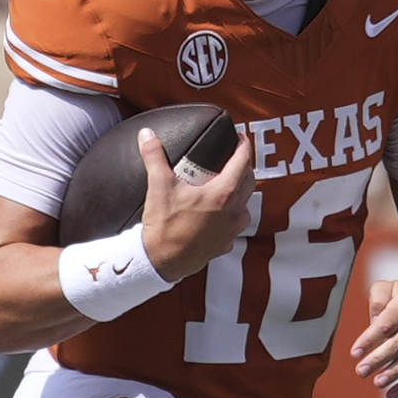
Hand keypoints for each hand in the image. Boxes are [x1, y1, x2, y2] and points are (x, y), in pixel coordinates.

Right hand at [138, 127, 255, 281]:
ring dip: (241, 193)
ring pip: (246, 205)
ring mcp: (232, 230)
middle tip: (234, 159)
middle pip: (249, 181)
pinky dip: (231, 217)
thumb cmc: (164, 226)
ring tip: (228, 187)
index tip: (240, 138)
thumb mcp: (158, 186)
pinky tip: (219, 216)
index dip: (243, 145)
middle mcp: (233, 210)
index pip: (242, 161)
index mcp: (223, 193)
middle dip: (244, 167)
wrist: (161, 262)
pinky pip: (236, 226)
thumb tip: (147, 135)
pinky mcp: (225, 244)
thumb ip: (154, 157)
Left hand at [351, 278, 397, 397]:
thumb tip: (375, 321)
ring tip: (376, 383)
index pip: (387, 324)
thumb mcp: (389, 288)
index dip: (369, 339)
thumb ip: (378, 298)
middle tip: (360, 371)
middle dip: (378, 359)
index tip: (354, 353)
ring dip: (394, 373)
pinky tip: (391, 395)